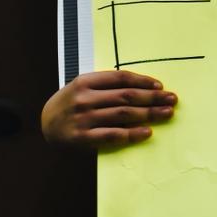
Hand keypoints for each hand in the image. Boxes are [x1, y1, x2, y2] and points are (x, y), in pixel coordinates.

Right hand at [41, 69, 177, 151]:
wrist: (43, 125)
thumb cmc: (70, 104)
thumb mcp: (83, 88)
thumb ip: (106, 86)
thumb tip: (143, 89)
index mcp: (86, 82)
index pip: (121, 78)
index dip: (143, 82)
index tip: (160, 87)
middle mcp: (85, 98)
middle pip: (126, 96)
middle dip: (153, 98)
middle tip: (172, 99)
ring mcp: (84, 118)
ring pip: (123, 115)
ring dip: (149, 114)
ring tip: (166, 114)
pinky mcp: (83, 138)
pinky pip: (113, 135)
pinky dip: (132, 133)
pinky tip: (147, 132)